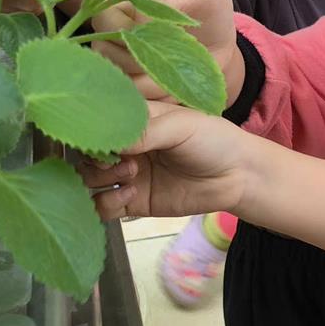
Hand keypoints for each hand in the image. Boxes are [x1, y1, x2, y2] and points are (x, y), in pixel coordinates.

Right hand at [80, 103, 252, 222]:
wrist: (237, 177)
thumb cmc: (213, 140)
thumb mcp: (181, 125)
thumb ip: (144, 131)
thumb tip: (109, 141)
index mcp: (133, 119)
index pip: (96, 121)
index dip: (90, 129)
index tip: (98, 136)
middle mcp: (125, 145)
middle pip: (86, 152)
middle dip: (94, 156)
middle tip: (116, 158)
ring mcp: (126, 174)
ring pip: (88, 179)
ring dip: (99, 177)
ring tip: (130, 173)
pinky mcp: (132, 201)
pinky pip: (102, 206)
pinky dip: (106, 202)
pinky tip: (129, 194)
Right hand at [91, 0, 241, 104]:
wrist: (217, 47)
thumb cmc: (207, 11)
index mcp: (120, 2)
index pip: (104, 19)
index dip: (134, 31)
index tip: (168, 34)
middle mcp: (108, 32)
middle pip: (106, 53)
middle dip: (147, 60)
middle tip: (180, 55)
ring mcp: (113, 62)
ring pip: (117, 79)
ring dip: (153, 80)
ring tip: (181, 69)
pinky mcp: (125, 88)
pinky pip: (129, 99)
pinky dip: (155, 96)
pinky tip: (176, 87)